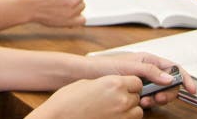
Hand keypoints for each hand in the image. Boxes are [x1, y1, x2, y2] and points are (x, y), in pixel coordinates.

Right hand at [28, 75, 142, 118]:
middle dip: (129, 96)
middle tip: (114, 97)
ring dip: (129, 109)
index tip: (125, 85)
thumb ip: (107, 83)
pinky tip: (111, 115)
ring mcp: (121, 116)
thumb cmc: (68, 100)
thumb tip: (115, 85)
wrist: (59, 117)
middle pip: (137, 97)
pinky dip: (124, 118)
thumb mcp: (88, 83)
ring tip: (114, 108)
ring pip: (138, 112)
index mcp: (114, 84)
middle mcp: (121, 100)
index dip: (131, 83)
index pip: (137, 82)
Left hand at [86, 52, 195, 107]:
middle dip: (167, 93)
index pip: (173, 68)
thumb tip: (169, 77)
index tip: (191, 90)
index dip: (185, 78)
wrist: (88, 75)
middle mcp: (149, 70)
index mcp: (149, 60)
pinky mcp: (138, 91)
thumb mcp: (130, 66)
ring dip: (157, 99)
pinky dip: (149, 102)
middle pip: (170, 83)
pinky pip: (151, 99)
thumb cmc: (105, 66)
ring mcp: (144, 81)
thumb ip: (150, 71)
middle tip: (157, 98)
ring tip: (145, 101)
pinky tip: (140, 103)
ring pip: (161, 93)